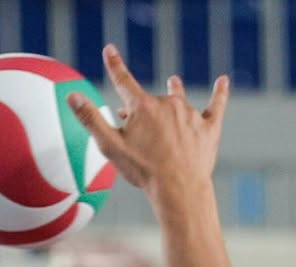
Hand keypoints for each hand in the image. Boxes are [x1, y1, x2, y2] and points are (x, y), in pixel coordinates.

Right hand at [68, 45, 228, 201]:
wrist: (178, 187)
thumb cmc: (142, 170)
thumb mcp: (110, 146)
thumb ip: (90, 119)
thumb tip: (72, 96)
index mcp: (142, 107)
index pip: (123, 81)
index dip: (114, 66)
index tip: (109, 50)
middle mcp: (167, 103)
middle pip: (150, 100)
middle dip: (142, 109)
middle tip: (135, 129)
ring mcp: (190, 113)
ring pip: (178, 100)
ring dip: (174, 92)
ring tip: (173, 82)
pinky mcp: (209, 126)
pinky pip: (216, 104)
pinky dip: (219, 92)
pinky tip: (222, 81)